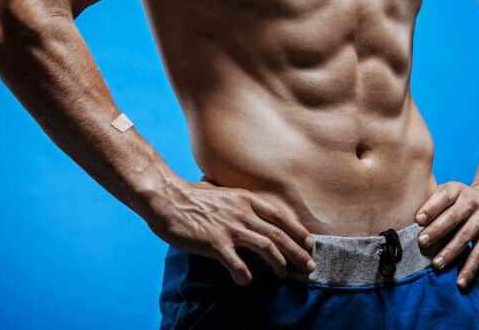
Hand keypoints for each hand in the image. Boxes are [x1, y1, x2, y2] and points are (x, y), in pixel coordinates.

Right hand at [143, 177, 315, 285]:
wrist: (169, 200)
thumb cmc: (195, 199)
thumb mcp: (226, 196)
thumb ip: (242, 207)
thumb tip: (257, 221)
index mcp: (246, 200)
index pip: (280, 216)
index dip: (297, 231)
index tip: (309, 243)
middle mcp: (243, 213)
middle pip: (278, 234)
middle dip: (297, 251)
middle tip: (308, 266)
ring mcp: (230, 227)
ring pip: (265, 246)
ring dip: (279, 263)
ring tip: (284, 275)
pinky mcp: (215, 242)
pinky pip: (236, 262)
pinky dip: (244, 274)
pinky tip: (246, 282)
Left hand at [414, 181, 478, 288]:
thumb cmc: (461, 203)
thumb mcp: (450, 195)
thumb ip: (431, 204)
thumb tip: (405, 220)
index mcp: (457, 190)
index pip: (444, 196)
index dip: (431, 207)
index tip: (417, 220)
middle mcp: (472, 201)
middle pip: (454, 216)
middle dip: (437, 230)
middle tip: (421, 243)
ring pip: (466, 236)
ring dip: (451, 251)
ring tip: (436, 264)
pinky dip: (469, 268)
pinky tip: (460, 281)